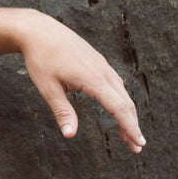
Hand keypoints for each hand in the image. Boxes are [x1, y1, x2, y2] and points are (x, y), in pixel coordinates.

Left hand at [16, 11, 145, 153]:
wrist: (39, 30)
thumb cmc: (41, 59)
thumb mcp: (48, 88)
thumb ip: (62, 111)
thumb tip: (69, 134)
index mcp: (92, 78)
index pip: (118, 107)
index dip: (130, 127)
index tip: (139, 143)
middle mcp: (102, 70)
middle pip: (126, 102)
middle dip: (133, 125)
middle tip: (136, 148)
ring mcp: (101, 64)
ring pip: (122, 92)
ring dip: (127, 114)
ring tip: (126, 135)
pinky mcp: (97, 61)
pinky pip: (115, 83)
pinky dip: (120, 100)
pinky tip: (116, 109)